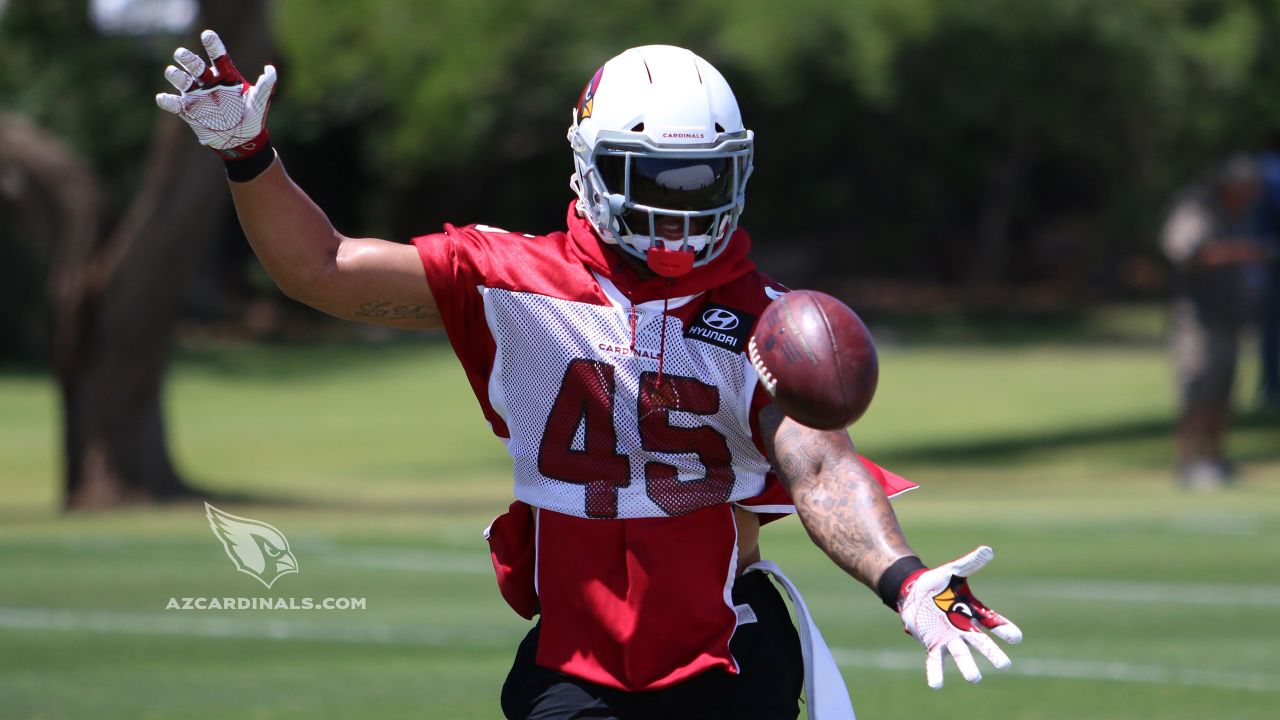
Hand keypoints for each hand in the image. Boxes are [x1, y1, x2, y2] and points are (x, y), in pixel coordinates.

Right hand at [155, 30, 276, 159]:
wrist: (242, 141)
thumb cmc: (251, 118)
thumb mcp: (259, 102)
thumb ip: (265, 86)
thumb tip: (270, 69)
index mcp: (225, 76)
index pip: (218, 57)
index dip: (213, 46)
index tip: (207, 35)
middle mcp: (208, 81)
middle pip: (194, 64)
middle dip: (187, 58)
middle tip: (182, 55)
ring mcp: (195, 94)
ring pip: (179, 78)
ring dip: (175, 75)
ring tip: (176, 75)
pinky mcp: (186, 109)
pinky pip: (172, 103)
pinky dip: (166, 100)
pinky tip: (164, 98)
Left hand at [898, 545, 1022, 687]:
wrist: (913, 592)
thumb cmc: (937, 583)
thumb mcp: (954, 571)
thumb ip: (970, 562)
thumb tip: (988, 549)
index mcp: (972, 611)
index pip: (992, 622)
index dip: (1003, 629)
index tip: (1016, 637)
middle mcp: (964, 628)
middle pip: (981, 643)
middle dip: (992, 653)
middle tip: (1004, 664)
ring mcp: (949, 638)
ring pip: (962, 655)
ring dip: (967, 666)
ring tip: (974, 678)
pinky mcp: (933, 644)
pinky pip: (935, 661)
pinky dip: (936, 673)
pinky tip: (936, 685)